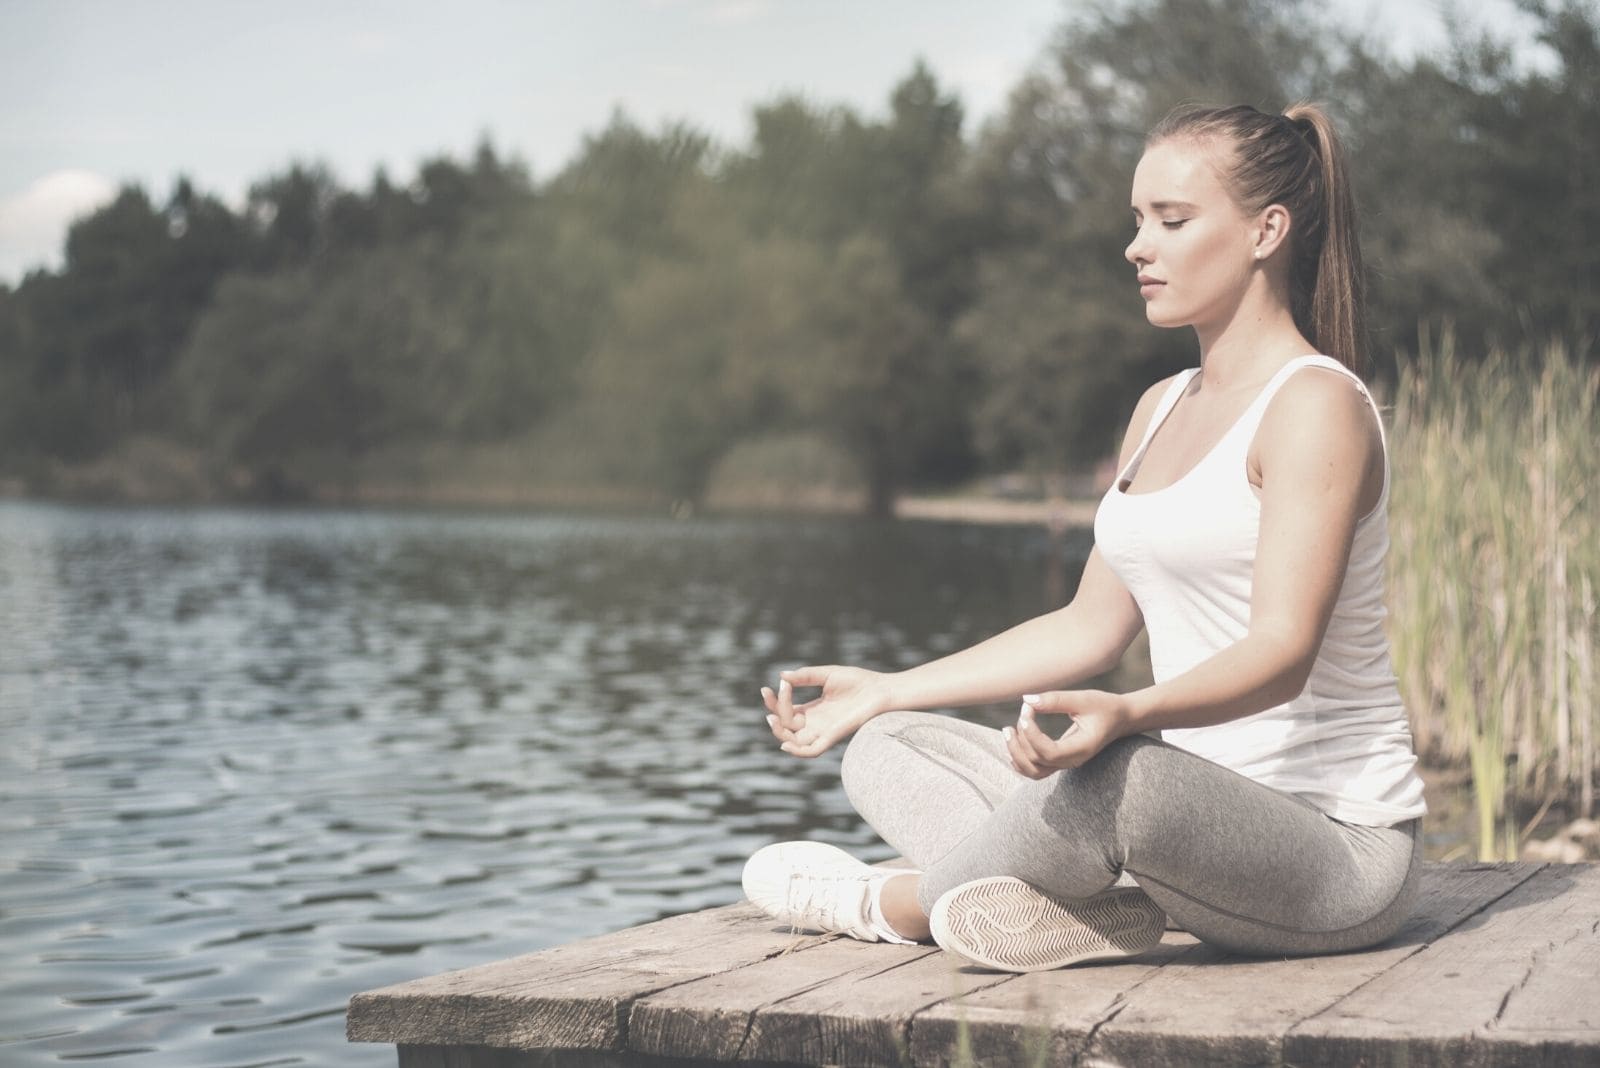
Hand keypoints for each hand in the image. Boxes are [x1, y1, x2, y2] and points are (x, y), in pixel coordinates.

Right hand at [760, 665, 890, 758]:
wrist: (882, 690)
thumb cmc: (859, 682)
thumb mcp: (827, 674)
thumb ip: (805, 676)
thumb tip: (782, 676)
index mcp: (814, 710)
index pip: (787, 711)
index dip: (774, 702)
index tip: (767, 687)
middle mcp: (816, 724)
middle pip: (786, 727)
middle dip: (774, 713)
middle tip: (771, 695)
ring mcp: (824, 731)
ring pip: (794, 741)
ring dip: (779, 731)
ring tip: (773, 716)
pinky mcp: (833, 737)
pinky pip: (812, 751)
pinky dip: (797, 751)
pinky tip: (785, 742)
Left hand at [1003, 689, 1130, 778]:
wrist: (1119, 719)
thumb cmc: (1104, 707)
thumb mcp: (1084, 699)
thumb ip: (1056, 700)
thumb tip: (1027, 700)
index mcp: (1081, 748)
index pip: (1049, 752)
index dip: (1032, 735)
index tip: (1026, 711)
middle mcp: (1072, 760)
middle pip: (1037, 764)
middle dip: (1020, 742)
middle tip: (1018, 717)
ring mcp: (1065, 763)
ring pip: (1033, 771)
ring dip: (1016, 753)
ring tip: (1008, 730)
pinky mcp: (1059, 759)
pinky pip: (1035, 769)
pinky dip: (1020, 760)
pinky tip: (1013, 742)